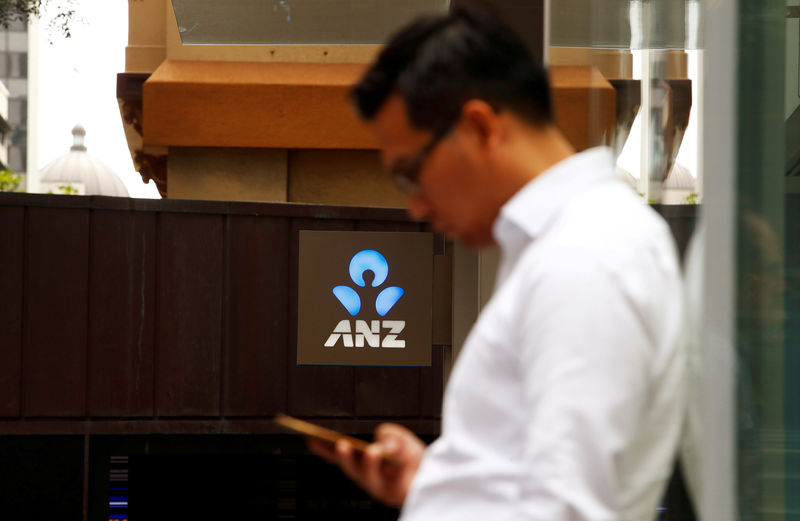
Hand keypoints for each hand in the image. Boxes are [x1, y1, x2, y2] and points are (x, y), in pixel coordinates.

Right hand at [308, 423, 425, 506]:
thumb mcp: (399, 437)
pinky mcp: (392, 494)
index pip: (339, 455)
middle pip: (351, 468)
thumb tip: (383, 443)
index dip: (324, 449)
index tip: (311, 439)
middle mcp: (366, 475)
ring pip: (369, 476)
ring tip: (373, 451)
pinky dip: (399, 466)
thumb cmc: (412, 456)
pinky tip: (401, 458)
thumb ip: (389, 434)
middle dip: (345, 457)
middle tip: (341, 445)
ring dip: (369, 463)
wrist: (434, 473)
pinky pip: (391, 480)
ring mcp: (378, 487)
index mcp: (362, 460)